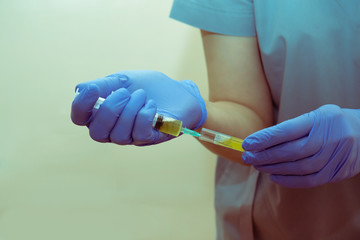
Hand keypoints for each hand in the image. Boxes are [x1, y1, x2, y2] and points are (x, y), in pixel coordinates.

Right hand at [71, 70, 206, 145]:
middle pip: (97, 131)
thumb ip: (104, 85)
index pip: (80, 118)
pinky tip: (152, 105)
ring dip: (130, 110)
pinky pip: (139, 134)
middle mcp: (113, 129)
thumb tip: (81, 90)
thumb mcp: (125, 80)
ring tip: (142, 95)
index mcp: (103, 113)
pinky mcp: (150, 139)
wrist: (180, 93)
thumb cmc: (150, 87)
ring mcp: (131, 137)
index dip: (81, 106)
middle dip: (109, 109)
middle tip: (126, 92)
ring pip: (118, 134)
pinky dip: (144, 116)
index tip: (92, 89)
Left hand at [241, 104, 359, 187]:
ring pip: (299, 167)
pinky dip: (290, 180)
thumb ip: (293, 127)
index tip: (247, 143)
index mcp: (321, 119)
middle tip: (248, 157)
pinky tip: (274, 176)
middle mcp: (329, 137)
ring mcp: (335, 156)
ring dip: (274, 168)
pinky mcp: (338, 171)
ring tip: (257, 165)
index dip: (265, 138)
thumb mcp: (315, 116)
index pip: (288, 130)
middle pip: (292, 151)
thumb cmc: (332, 123)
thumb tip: (262, 141)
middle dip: (265, 155)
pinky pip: (311, 179)